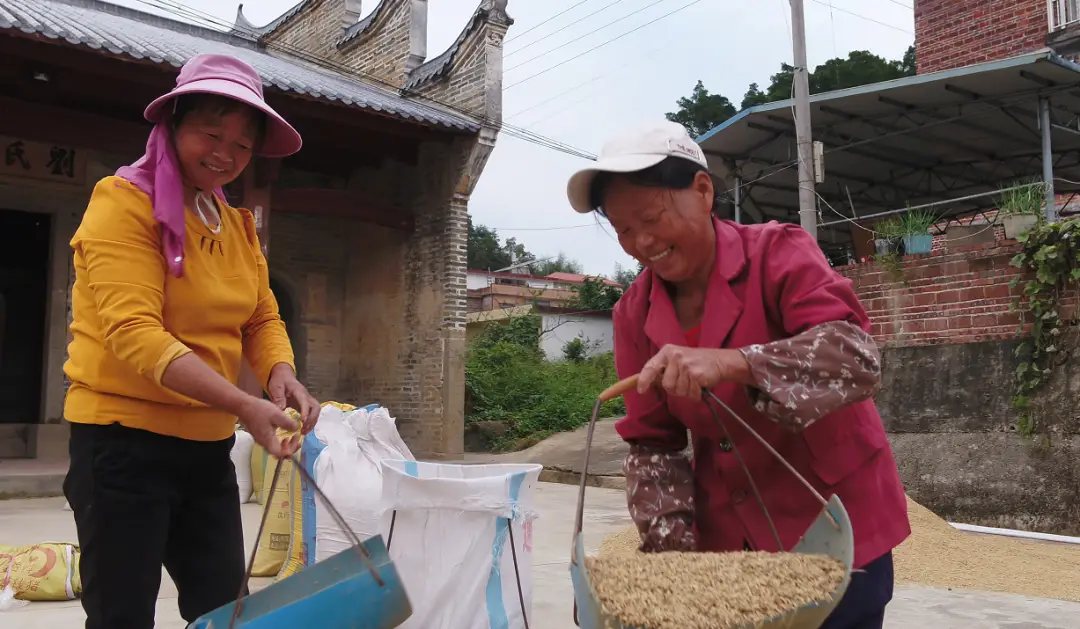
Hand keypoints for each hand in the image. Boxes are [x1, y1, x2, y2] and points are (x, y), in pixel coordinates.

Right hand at [237, 396, 300, 457]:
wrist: (244, 406)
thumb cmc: (260, 410)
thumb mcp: (277, 415)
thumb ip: (288, 424)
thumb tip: (296, 429)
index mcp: (268, 441)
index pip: (280, 454)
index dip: (291, 450)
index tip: (297, 441)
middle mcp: (263, 443)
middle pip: (278, 453)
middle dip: (290, 447)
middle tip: (297, 438)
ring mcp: (260, 439)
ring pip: (275, 447)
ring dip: (285, 444)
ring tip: (292, 435)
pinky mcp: (259, 435)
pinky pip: (271, 442)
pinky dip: (279, 440)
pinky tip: (283, 431)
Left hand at [267, 363, 319, 434]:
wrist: (283, 375)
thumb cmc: (279, 380)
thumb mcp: (276, 387)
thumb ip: (279, 397)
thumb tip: (281, 410)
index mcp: (299, 391)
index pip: (305, 401)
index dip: (305, 411)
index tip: (302, 421)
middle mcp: (306, 396)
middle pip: (316, 407)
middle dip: (312, 419)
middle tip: (304, 429)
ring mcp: (307, 400)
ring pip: (316, 411)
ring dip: (312, 422)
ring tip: (304, 432)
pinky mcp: (305, 405)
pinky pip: (311, 414)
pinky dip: (310, 422)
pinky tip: (303, 429)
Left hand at [637, 345, 753, 398]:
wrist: (720, 361)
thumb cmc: (696, 363)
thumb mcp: (677, 360)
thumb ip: (663, 370)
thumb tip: (646, 384)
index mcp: (667, 352)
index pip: (650, 367)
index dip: (644, 380)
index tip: (641, 390)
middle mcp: (675, 356)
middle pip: (666, 385)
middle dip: (676, 389)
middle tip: (686, 381)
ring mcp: (686, 365)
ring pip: (678, 391)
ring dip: (687, 392)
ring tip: (694, 382)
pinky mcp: (696, 374)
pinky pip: (691, 394)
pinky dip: (696, 394)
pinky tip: (701, 385)